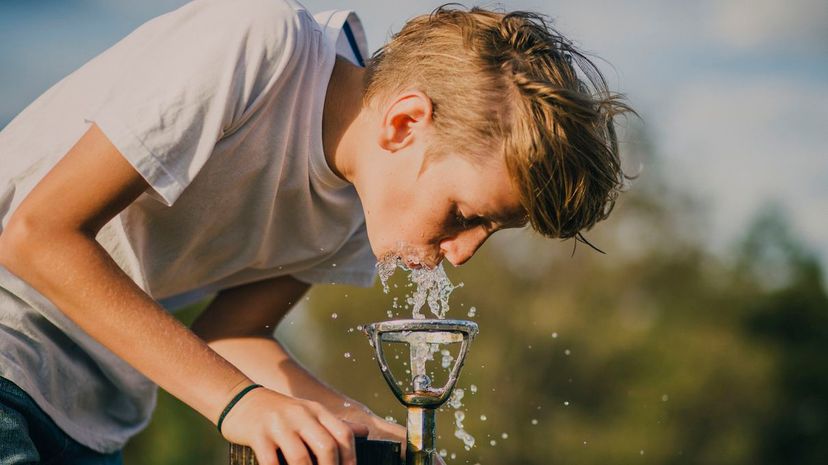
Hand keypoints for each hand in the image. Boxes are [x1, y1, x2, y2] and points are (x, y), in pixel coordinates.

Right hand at [220, 387, 368, 464]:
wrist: (241, 399)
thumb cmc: (280, 412)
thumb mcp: (309, 412)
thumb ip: (334, 424)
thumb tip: (364, 432)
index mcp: (317, 411)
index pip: (343, 434)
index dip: (351, 459)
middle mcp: (301, 415)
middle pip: (326, 447)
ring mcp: (279, 424)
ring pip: (300, 458)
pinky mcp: (258, 435)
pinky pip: (271, 462)